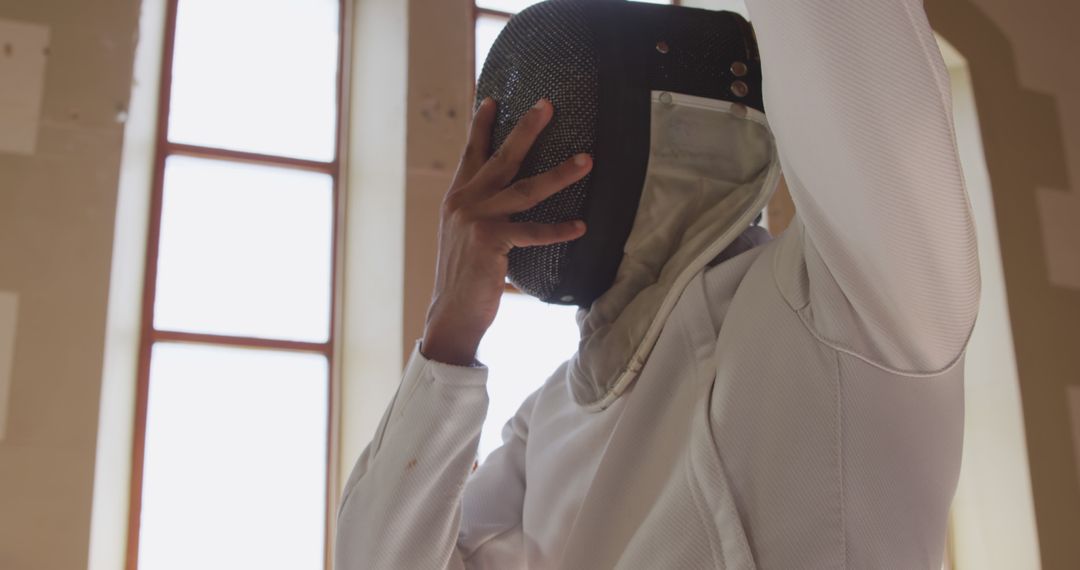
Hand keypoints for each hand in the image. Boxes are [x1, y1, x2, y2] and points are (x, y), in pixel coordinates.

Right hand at [421, 98, 591, 365]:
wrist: (450, 313)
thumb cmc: (464, 277)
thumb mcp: (464, 236)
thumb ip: (480, 213)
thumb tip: (505, 198)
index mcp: (457, 199)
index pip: (471, 154)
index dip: (481, 126)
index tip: (491, 99)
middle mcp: (464, 203)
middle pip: (502, 158)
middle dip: (526, 129)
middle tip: (548, 105)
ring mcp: (477, 220)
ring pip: (526, 189)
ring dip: (560, 173)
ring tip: (587, 160)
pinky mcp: (491, 241)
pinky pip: (533, 232)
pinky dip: (559, 230)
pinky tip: (580, 225)